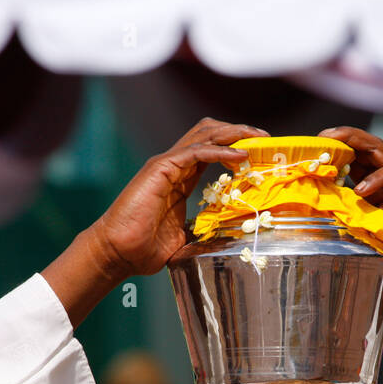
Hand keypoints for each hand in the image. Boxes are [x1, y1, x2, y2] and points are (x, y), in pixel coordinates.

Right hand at [93, 119, 268, 278]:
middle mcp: (174, 165)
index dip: (236, 146)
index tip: (261, 153)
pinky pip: (195, 151)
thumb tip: (223, 240)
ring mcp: (166, 164)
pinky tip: (240, 157)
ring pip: (204, 134)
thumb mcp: (183, 239)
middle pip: (210, 133)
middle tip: (264, 138)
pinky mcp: (160, 168)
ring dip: (233, 133)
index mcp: (181, 179)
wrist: (118, 252)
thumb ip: (202, 232)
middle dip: (239, 131)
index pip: (212, 150)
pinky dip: (220, 150)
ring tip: (257, 138)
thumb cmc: (143, 249)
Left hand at [318, 126, 382, 290]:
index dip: (334, 162)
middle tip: (319, 139)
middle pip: (364, 151)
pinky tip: (362, 189)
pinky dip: (379, 177)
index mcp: (380, 194)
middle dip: (341, 141)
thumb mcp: (381, 251)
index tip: (310, 161)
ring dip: (355, 144)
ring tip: (333, 143)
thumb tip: (331, 237)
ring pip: (379, 152)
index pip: (353, 168)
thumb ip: (361, 240)